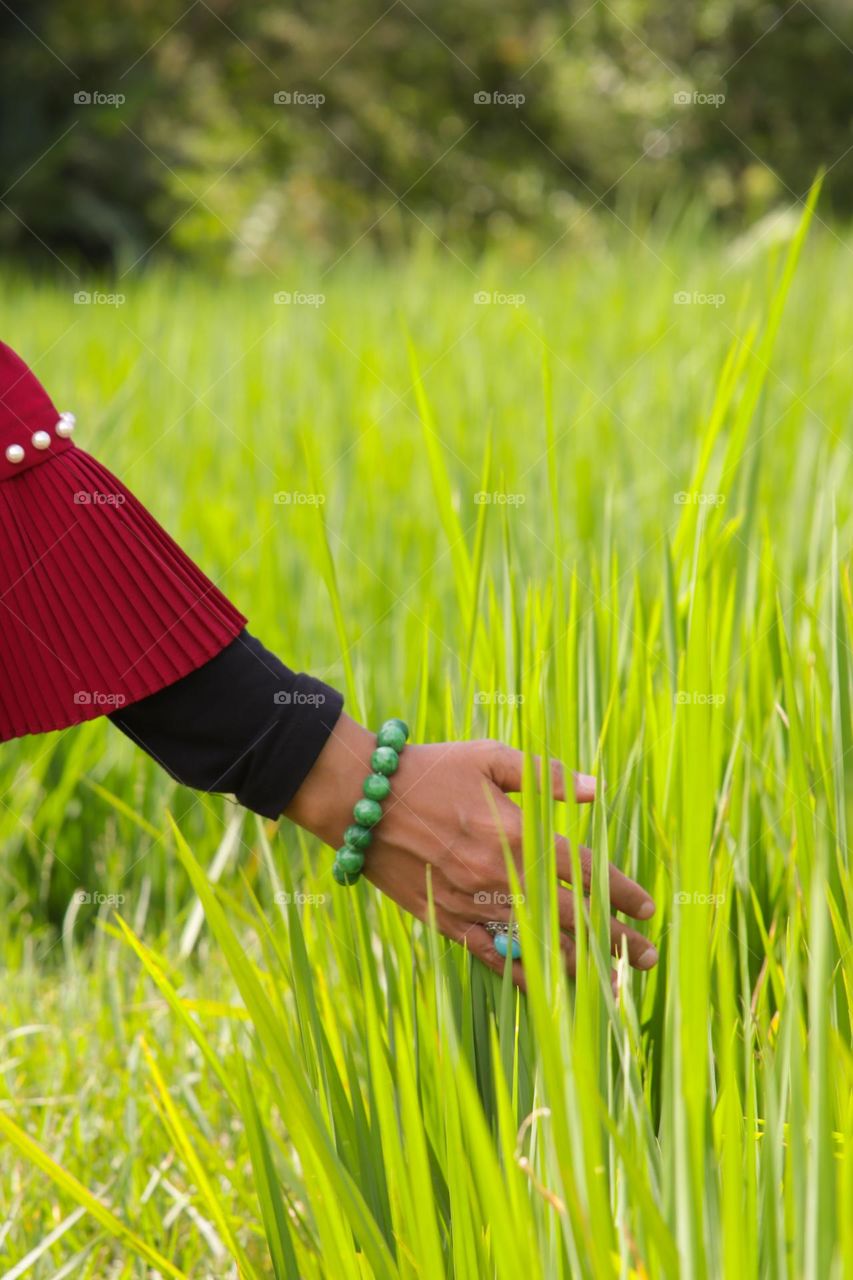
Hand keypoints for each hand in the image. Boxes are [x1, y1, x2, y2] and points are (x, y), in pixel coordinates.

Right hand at [285, 714, 657, 989]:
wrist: (363, 799)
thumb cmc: (431, 770)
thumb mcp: (490, 758)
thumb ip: (547, 776)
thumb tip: (595, 792)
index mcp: (516, 835)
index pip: (584, 872)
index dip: (621, 892)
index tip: (648, 906)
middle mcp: (500, 878)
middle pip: (571, 918)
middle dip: (615, 941)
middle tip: (650, 956)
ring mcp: (472, 905)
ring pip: (537, 947)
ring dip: (579, 968)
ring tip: (614, 988)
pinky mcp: (446, 922)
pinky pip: (492, 957)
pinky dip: (524, 976)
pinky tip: (550, 990)